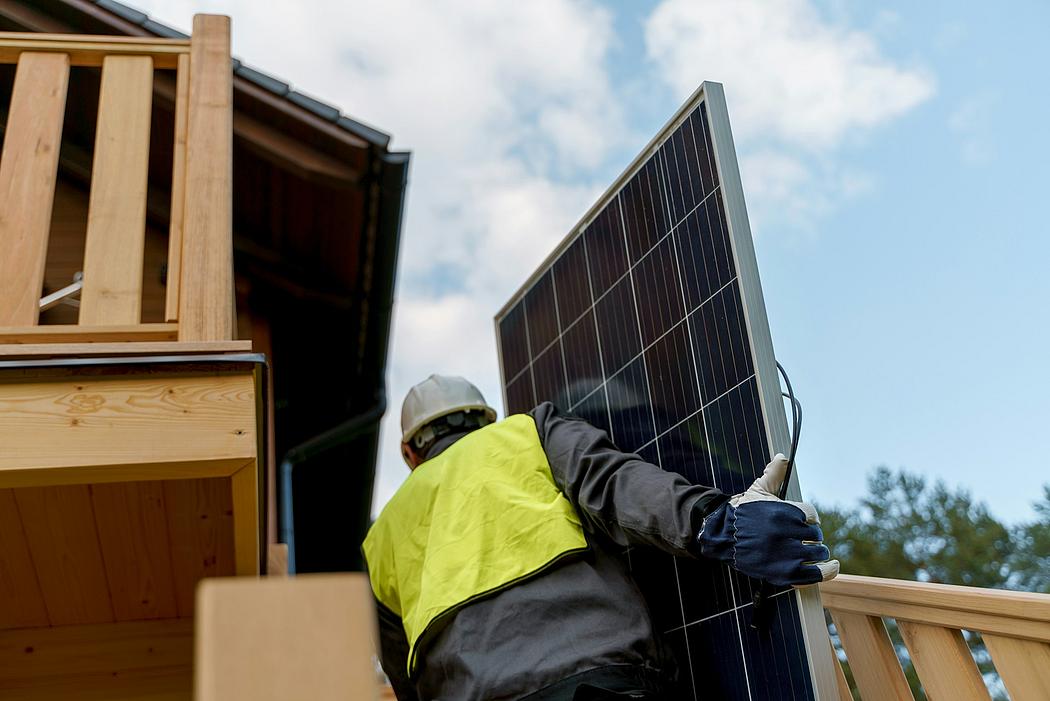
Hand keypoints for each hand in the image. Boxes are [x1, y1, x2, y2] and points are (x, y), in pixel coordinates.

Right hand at [697, 454, 838, 586]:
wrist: (722, 535)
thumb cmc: (742, 512)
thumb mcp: (757, 490)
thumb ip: (774, 473)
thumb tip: (782, 457)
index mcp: (783, 512)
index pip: (811, 515)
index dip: (807, 518)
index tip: (801, 521)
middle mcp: (786, 534)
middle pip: (815, 535)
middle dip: (810, 535)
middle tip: (800, 537)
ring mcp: (786, 555)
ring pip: (817, 553)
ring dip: (816, 551)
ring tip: (810, 550)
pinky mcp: (784, 573)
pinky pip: (815, 573)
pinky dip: (828, 570)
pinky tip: (832, 566)